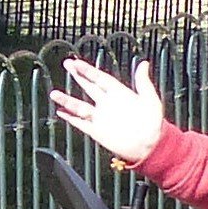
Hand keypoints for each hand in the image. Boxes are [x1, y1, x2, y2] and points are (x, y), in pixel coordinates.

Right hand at [50, 56, 168, 166]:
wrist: (150, 146)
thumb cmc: (154, 122)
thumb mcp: (150, 98)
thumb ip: (143, 82)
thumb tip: (144, 63)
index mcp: (119, 94)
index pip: (100, 78)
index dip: (88, 70)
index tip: (76, 62)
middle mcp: (107, 104)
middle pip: (89, 87)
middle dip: (77, 76)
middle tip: (66, 64)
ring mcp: (101, 118)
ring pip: (80, 106)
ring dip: (67, 100)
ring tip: (54, 93)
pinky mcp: (98, 131)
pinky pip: (81, 123)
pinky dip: (70, 118)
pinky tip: (61, 112)